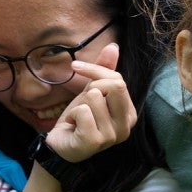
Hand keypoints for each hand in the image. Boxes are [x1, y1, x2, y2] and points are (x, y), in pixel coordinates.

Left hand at [46, 43, 136, 161]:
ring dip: (78, 104)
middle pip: (114, 85)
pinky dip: (72, 115)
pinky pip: (82, 111)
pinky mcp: (95, 141)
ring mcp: (112, 136)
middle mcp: (126, 126)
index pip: (118, 79)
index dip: (95, 70)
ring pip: (94, 97)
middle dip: (91, 87)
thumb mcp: (91, 91)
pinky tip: (73, 125)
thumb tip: (113, 46)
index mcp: (130, 113)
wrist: (61, 145)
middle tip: (82, 101)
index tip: (76, 67)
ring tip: (78, 118)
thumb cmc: (79, 119)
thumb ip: (104, 70)